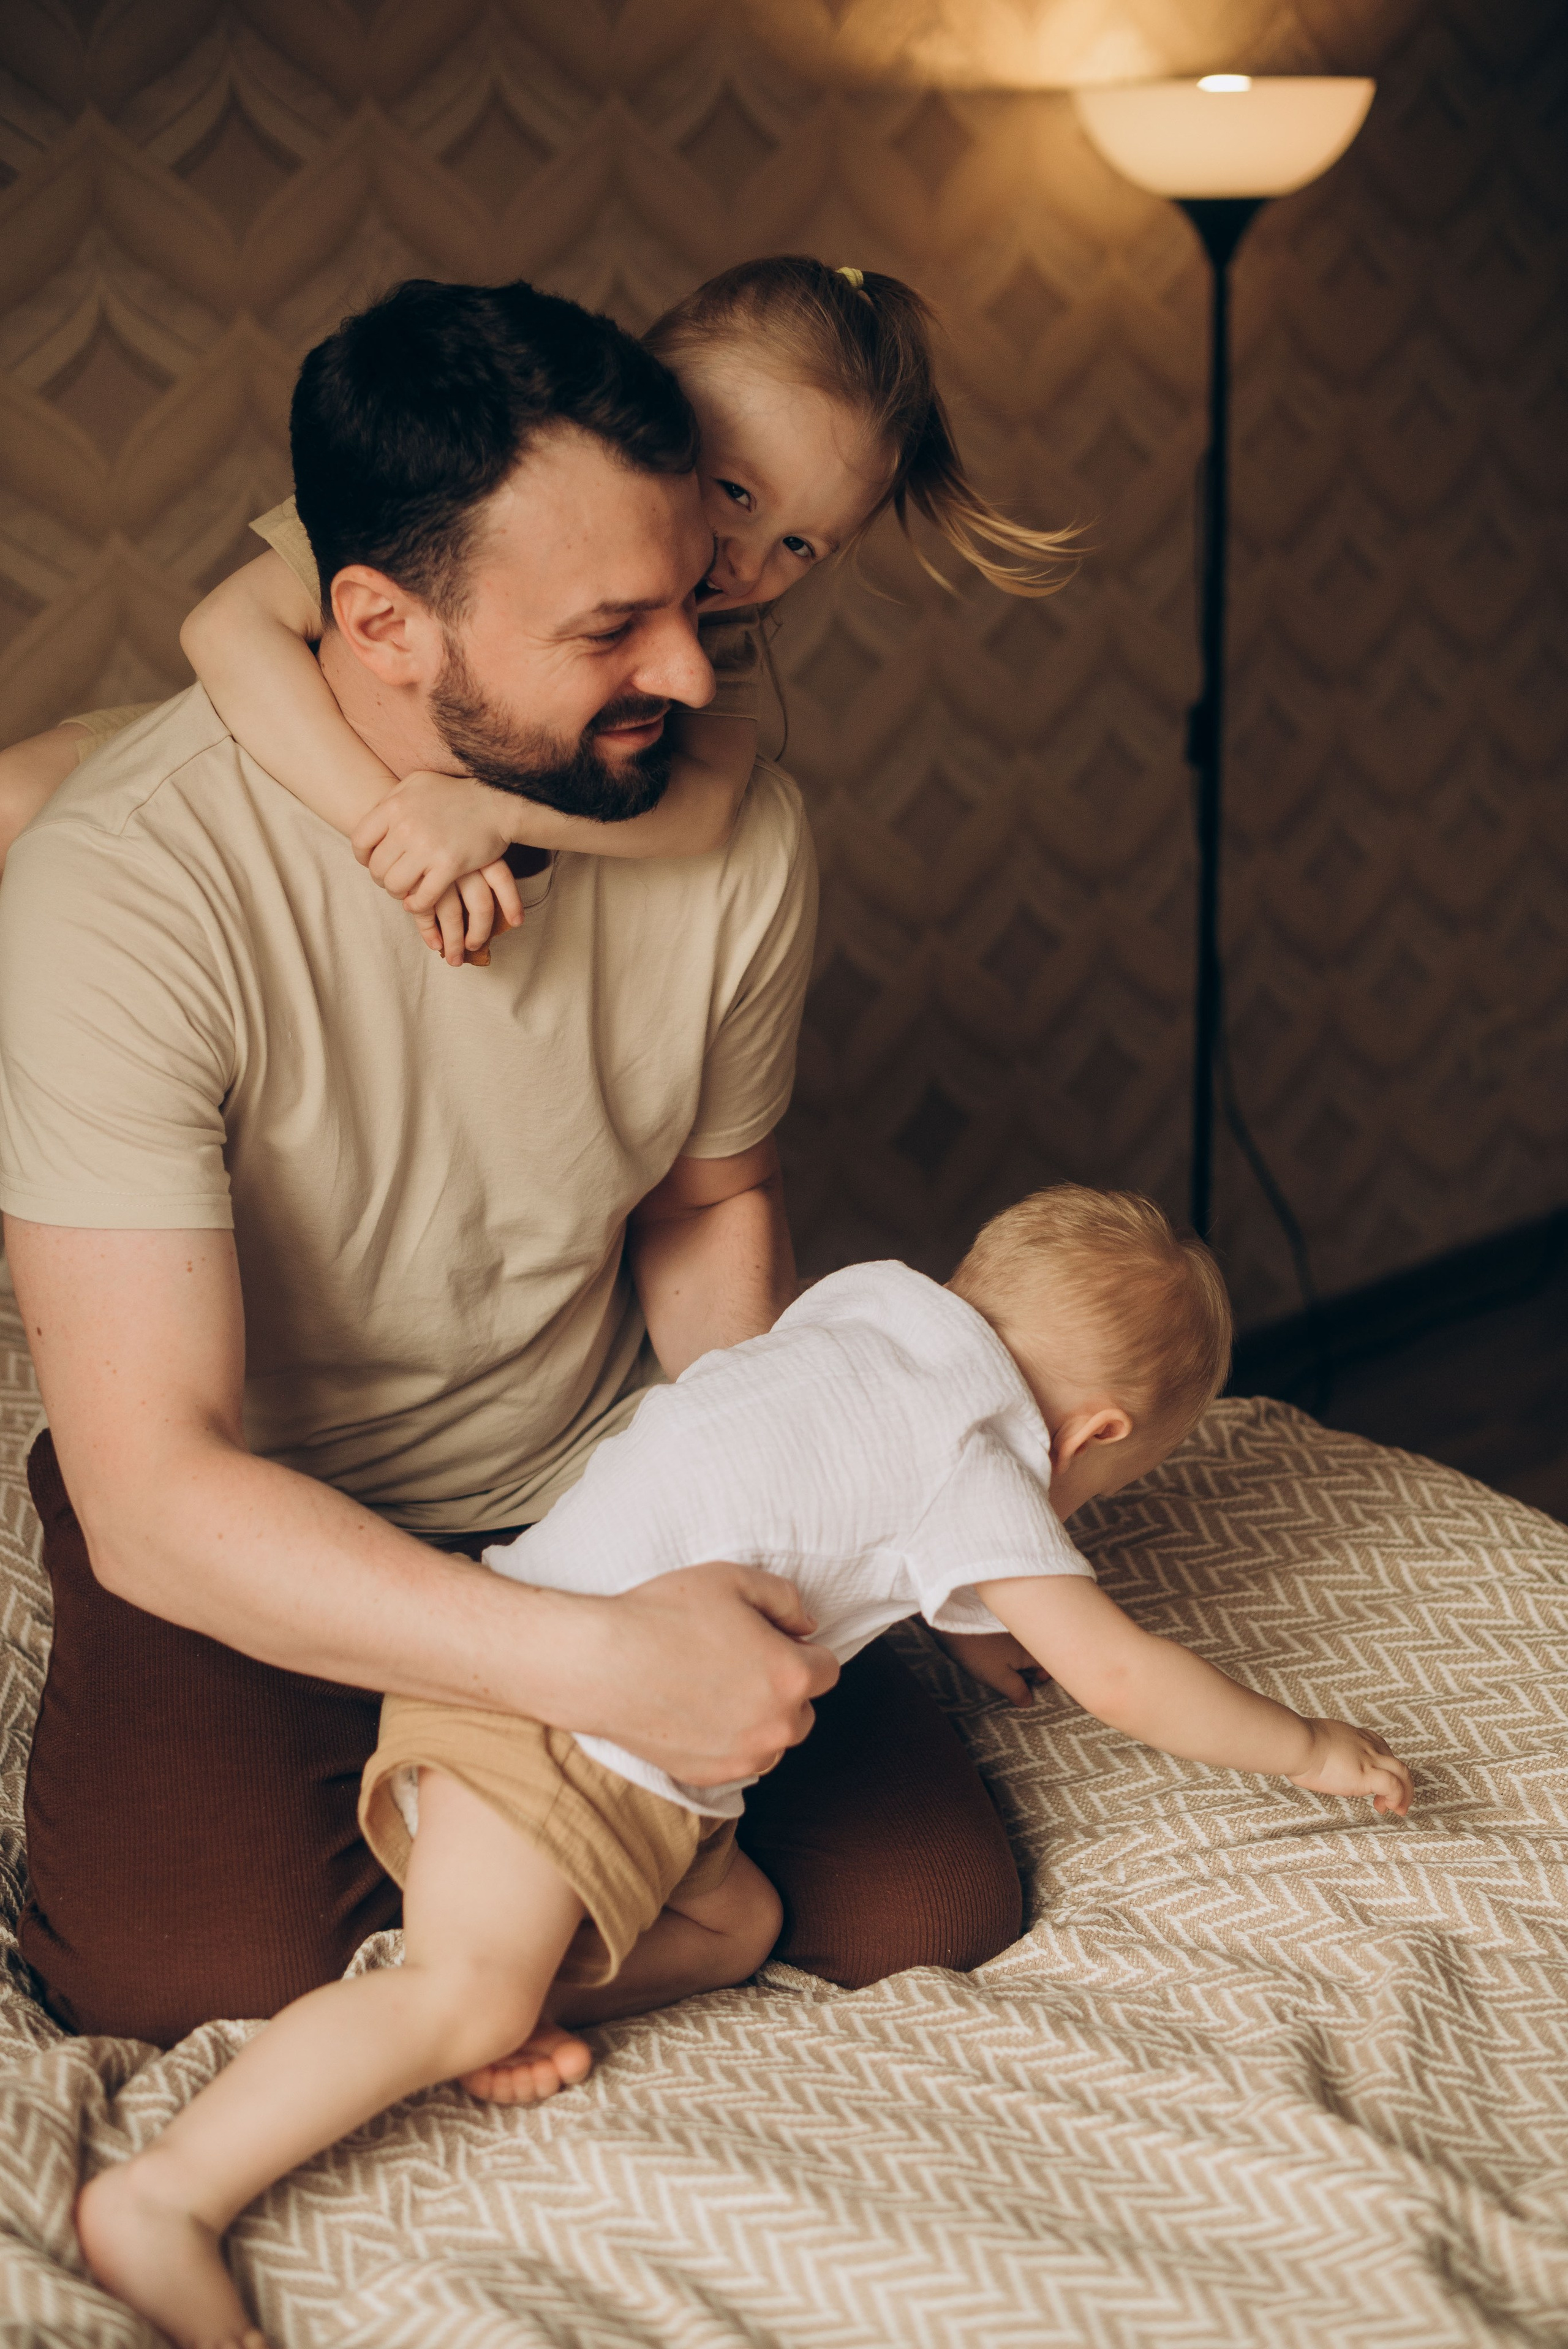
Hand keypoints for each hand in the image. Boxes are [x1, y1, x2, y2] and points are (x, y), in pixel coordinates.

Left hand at [352, 773, 525, 964]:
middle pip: (376, 867)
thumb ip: (392, 799)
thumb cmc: (455, 793)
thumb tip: (373, 818)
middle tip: (391, 879)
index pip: (360, 840)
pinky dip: (417, 904)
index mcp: (395, 806)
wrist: (497, 804)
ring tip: (405, 891)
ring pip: (395, 884)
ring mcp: (428, 847)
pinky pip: (423, 897)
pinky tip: (417, 902)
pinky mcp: (449, 866)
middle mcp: (407, 827)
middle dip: (381, 878)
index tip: (372, 861)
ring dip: (397, 893)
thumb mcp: (417, 783)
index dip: (363, 856)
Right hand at [588, 1562, 839, 1784]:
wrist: (602, 1663)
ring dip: (759, 1719)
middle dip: (783, 1688)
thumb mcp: (733, 1579)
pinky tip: (696, 1711)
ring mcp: (743, 1758)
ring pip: (773, 1740)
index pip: (827, 1669)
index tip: (771, 1641)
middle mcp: (776, 1726)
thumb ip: (785, 1599)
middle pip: (803, 1710)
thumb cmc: (665, 1615)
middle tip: (738, 1661)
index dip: (801, 1650)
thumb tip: (807, 1626)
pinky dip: (728, 1740)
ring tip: (715, 1687)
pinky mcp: (710, 1776)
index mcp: (790, 1676)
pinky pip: (738, 1760)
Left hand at [932, 1628, 1048, 1707]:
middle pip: (1037, 1657)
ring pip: (1023, 1651)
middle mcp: (1025, 1639)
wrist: (953, 1624)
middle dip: (1032, 1672)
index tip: (1036, 1685)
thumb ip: (1017, 1690)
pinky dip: (1008, 1656)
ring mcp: (1011, 1632)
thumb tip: (1028, 1701)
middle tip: (1018, 1684)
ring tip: (1005, 1676)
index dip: (1046, 1677)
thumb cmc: (978, 1652)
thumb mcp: (999, 1677)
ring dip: (1018, 1665)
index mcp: (1029, 1650)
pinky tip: (994, 1663)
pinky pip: (1010, 1645)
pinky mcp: (997, 1630)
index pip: (1049, 1664)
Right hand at [1288, 1718, 1412, 1814]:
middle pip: (1396, 1762)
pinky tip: (1389, 1808)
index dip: (1384, 1766)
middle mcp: (1367, 1745)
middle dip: (1401, 1782)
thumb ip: (1322, 1749)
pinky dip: (1397, 1798)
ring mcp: (1369, 1759)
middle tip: (1394, 1801)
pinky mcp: (1368, 1775)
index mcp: (1354, 1736)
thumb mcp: (1315, 1740)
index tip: (1377, 1782)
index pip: (1381, 1747)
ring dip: (1405, 1793)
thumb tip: (1310, 1760)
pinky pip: (1394, 1787)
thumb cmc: (1297, 1743)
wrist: (1298, 1744)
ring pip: (1403, 1773)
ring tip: (1398, 1810)